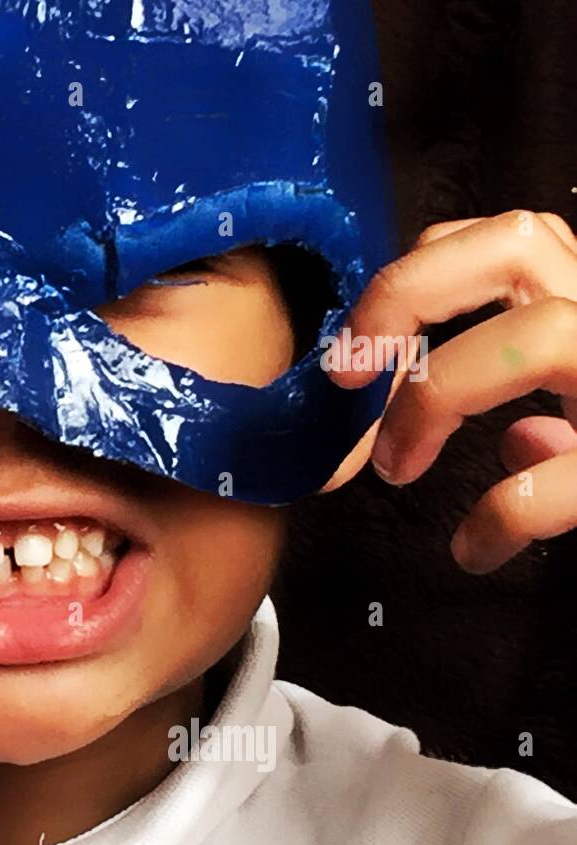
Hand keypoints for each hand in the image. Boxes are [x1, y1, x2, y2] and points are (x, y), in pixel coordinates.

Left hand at [325, 209, 576, 572]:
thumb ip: (566, 412)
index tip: (358, 345)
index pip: (504, 238)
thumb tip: (521, 442)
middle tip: (348, 374)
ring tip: (396, 469)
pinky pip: (572, 472)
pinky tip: (478, 548)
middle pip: (511, 244)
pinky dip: (507, 512)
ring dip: (437, 399)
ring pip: (539, 333)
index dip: (416, 278)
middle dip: (406, 296)